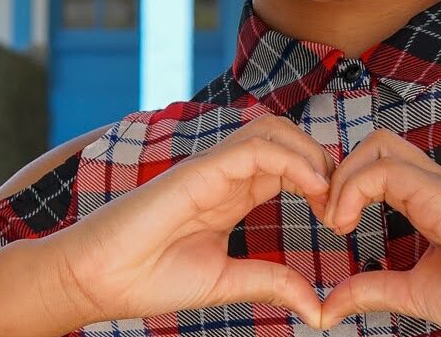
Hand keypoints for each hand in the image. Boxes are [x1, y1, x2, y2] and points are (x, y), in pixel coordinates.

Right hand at [39, 115, 334, 327]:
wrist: (97, 279)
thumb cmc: (149, 278)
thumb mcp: (227, 282)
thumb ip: (271, 283)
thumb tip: (317, 311)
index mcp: (233, 193)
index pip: (289, 165)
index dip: (323, 181)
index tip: (341, 218)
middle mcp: (226, 173)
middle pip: (287, 138)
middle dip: (324, 160)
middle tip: (343, 204)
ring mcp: (212, 167)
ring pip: (273, 130)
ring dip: (311, 153)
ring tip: (330, 194)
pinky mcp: (199, 170)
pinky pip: (253, 148)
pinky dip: (291, 160)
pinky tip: (313, 189)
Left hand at [317, 130, 440, 336]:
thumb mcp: (414, 292)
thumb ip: (373, 289)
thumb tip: (331, 304)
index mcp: (430, 201)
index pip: (379, 164)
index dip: (345, 184)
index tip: (333, 225)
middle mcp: (436, 186)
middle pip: (377, 143)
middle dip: (340, 172)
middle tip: (330, 217)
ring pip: (379, 146)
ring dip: (344, 178)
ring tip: (336, 221)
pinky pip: (388, 171)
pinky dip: (354, 190)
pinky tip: (347, 224)